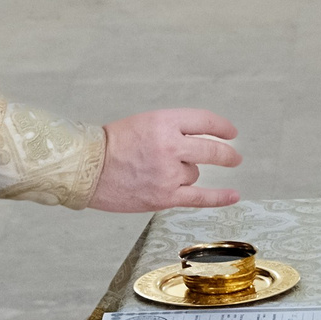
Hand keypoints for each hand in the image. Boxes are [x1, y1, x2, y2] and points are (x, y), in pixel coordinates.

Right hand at [89, 109, 241, 211]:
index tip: (231, 133)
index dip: (222, 127)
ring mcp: (168, 173)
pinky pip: (200, 197)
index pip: (204, 122)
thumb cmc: (112, 145)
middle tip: (234, 157)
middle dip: (226, 154)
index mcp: (164, 122)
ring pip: (194, 174)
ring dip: (184, 174)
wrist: (87, 168)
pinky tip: (234, 195)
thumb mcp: (145, 122)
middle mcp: (170, 146)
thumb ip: (173, 129)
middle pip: (211, 150)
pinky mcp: (164, 196)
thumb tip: (203, 142)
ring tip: (155, 173)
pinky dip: (219, 197)